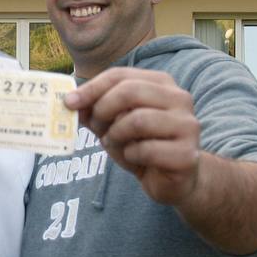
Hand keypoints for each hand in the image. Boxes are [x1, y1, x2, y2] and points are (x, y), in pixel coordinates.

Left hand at [65, 68, 200, 206]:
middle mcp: (180, 99)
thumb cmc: (141, 145)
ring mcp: (187, 126)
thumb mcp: (113, 123)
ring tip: (116, 143)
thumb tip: (70, 101)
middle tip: (95, 126)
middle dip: (103, 109)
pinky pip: (146, 150)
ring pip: (138, 120)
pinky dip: (131, 155)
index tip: (69, 102)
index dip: (91, 88)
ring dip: (116, 135)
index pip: (120, 75)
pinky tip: (135, 159)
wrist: (173, 180)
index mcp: (162, 83)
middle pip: (130, 92)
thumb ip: (94, 110)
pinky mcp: (187, 154)